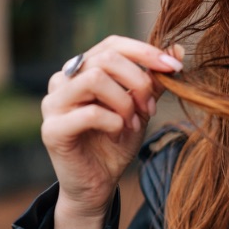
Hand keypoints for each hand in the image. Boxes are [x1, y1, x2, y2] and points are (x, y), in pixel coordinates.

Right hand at [40, 36, 182, 228]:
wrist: (98, 184)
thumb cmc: (116, 142)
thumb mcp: (140, 108)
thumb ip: (153, 81)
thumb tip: (177, 50)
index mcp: (82, 70)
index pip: (113, 44)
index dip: (145, 52)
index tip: (173, 67)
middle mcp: (62, 80)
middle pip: (106, 59)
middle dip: (138, 82)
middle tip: (150, 108)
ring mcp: (52, 103)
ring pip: (94, 79)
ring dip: (124, 101)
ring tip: (133, 123)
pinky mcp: (52, 129)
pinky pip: (89, 112)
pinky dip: (113, 121)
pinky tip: (118, 133)